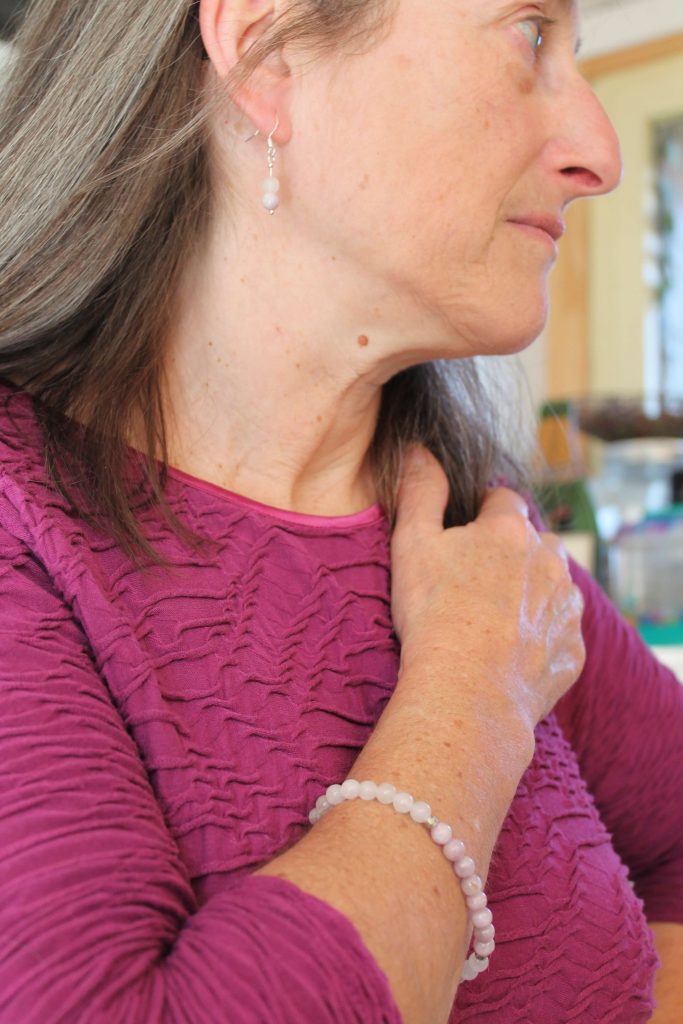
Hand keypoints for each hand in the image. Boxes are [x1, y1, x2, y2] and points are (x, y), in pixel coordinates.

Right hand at [390, 446, 585, 734]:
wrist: (466, 694)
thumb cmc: (433, 615)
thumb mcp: (412, 543)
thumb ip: (419, 490)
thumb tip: (420, 449)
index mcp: (509, 530)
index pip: (502, 499)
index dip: (480, 512)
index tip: (462, 534)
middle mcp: (549, 560)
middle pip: (535, 540)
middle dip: (512, 551)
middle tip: (474, 580)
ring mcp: (566, 607)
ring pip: (554, 584)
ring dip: (532, 590)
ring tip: (493, 617)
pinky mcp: (573, 650)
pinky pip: (560, 631)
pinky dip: (541, 635)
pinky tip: (510, 651)